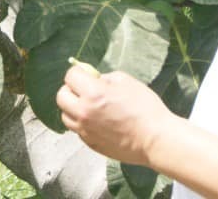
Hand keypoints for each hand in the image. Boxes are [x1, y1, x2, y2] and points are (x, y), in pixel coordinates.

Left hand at [56, 64, 171, 166]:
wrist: (156, 139)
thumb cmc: (145, 108)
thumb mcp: (126, 82)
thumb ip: (105, 78)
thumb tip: (94, 79)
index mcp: (93, 93)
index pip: (70, 76)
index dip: (79, 73)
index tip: (87, 75)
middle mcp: (84, 112)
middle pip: (61, 97)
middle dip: (71, 90)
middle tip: (85, 90)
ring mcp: (86, 131)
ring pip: (65, 116)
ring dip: (73, 109)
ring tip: (90, 108)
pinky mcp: (91, 144)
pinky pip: (78, 130)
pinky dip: (83, 124)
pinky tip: (99, 122)